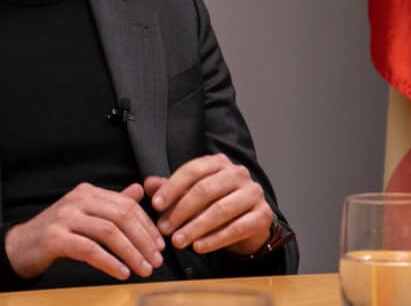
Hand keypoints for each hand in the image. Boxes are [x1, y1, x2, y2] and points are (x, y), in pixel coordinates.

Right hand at [4, 182, 165, 280]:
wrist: (21, 246)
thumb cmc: (57, 232)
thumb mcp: (86, 214)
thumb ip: (111, 204)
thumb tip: (138, 191)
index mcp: (88, 192)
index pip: (127, 205)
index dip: (147, 226)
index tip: (160, 245)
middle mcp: (77, 200)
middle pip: (121, 216)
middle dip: (144, 240)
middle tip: (157, 260)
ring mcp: (65, 217)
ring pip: (109, 232)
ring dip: (132, 253)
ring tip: (144, 269)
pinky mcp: (55, 238)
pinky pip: (90, 250)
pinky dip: (110, 262)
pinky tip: (121, 272)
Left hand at [145, 153, 273, 255]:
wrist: (249, 223)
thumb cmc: (216, 204)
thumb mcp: (192, 194)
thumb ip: (171, 189)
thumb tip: (147, 184)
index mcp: (219, 163)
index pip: (192, 170)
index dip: (172, 188)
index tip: (155, 205)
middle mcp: (238, 173)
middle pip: (206, 190)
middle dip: (181, 211)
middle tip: (164, 228)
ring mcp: (253, 193)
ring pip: (220, 210)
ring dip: (195, 227)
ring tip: (177, 241)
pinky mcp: (262, 215)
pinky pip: (236, 228)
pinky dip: (214, 240)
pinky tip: (198, 247)